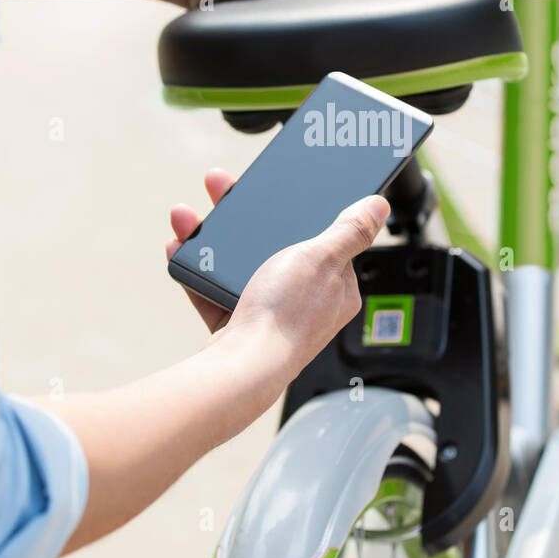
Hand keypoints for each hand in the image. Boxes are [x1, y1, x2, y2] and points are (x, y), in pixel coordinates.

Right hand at [165, 168, 389, 373]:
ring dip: (213, 237)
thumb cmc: (286, 317)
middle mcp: (305, 303)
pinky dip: (196, 268)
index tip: (278, 192)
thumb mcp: (322, 258)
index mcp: (336, 287)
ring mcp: (270, 314)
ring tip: (190, 217)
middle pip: (275, 247)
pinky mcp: (237, 325)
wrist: (241, 367)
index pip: (324, 241)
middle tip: (222, 189)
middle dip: (245, 218)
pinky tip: (180, 247)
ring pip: (239, 265)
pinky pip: (213, 289)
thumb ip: (350, 231)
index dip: (299, 214)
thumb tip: (378, 207)